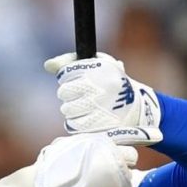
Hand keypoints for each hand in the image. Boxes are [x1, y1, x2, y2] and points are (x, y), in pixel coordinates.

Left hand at [43, 52, 161, 143]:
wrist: (138, 107)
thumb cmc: (111, 82)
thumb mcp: (98, 64)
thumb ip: (70, 62)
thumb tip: (48, 65)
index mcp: (99, 68)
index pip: (66, 74)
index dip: (68, 79)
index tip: (77, 81)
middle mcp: (100, 86)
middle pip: (64, 92)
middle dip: (69, 94)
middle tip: (80, 96)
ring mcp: (99, 107)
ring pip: (67, 109)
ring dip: (72, 109)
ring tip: (85, 107)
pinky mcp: (99, 125)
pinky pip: (74, 124)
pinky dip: (76, 122)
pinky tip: (86, 118)